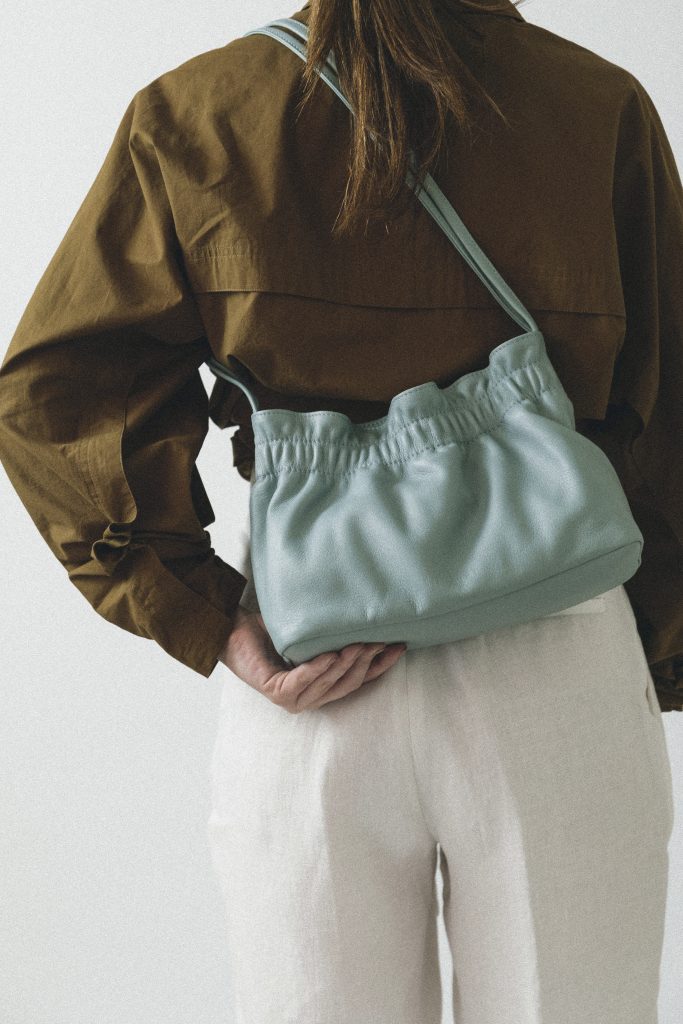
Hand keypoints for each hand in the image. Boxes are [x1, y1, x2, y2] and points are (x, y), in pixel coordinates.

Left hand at [218, 605, 406, 712]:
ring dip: (346, 665)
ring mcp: (291, 699)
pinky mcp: (275, 692)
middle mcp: (308, 698)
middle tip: (379, 640)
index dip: (381, 665)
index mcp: (321, 686)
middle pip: (348, 683)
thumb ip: (336, 633)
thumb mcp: (312, 631)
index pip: (359, 680)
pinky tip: (330, 655)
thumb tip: (369, 612)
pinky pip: (301, 682)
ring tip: (360, 644)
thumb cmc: (273, 629)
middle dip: (367, 663)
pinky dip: (317, 669)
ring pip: (328, 684)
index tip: (400, 646)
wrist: (233, 628)